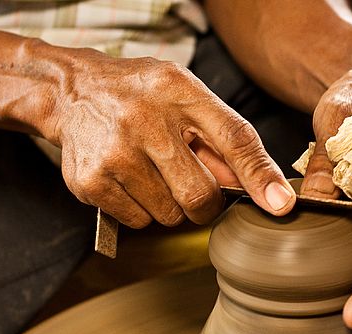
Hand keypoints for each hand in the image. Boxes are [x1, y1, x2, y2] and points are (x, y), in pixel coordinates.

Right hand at [43, 52, 295, 226]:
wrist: (70, 94)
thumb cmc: (139, 97)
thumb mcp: (186, 98)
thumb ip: (224, 139)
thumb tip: (262, 189)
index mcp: (178, 92)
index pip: (232, 138)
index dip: (259, 177)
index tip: (281, 206)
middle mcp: (144, 121)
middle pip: (199, 196)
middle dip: (203, 202)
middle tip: (188, 183)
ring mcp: (114, 154)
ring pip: (169, 216)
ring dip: (169, 205)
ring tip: (151, 172)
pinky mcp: (91, 182)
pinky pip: (138, 222)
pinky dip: (140, 211)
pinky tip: (128, 180)